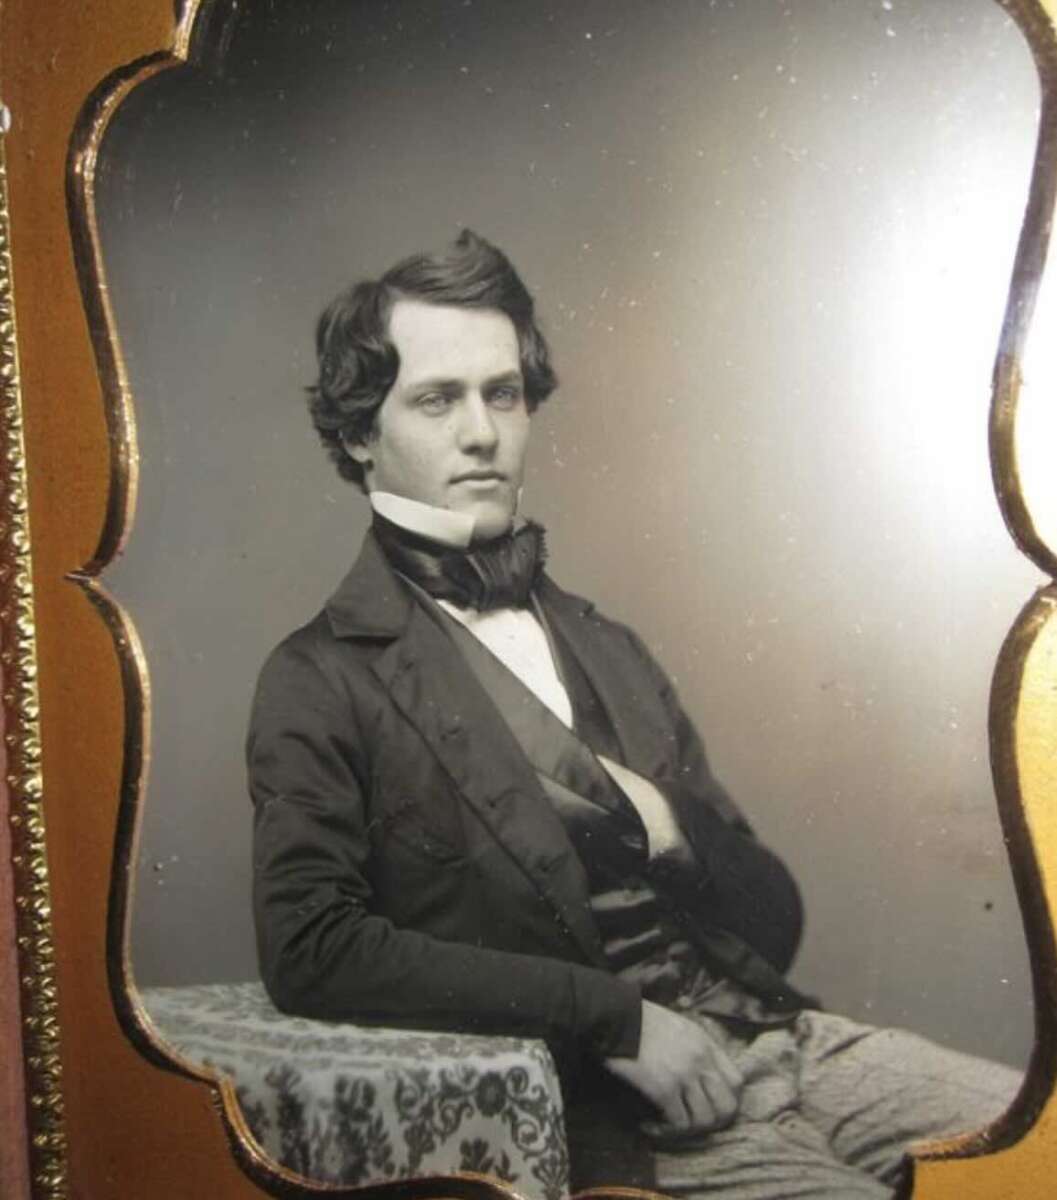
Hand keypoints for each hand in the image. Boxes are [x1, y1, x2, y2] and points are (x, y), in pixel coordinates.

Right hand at [603, 999, 743, 1132]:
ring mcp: (684, 1075)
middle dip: (713, 1121)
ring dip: (688, 1129)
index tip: (709, 1104)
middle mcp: (701, 1060)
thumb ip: (697, 1049)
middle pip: (728, 1106)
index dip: (727, 1098)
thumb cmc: (643, 1020)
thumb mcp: (680, 1026)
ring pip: (705, 1120)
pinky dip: (665, 1131)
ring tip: (669, 1126)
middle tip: (692, 1121)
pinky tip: (650, 1126)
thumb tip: (702, 1076)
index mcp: (706, 1043)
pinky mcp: (664, 1089)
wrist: (617, 1017)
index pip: (737, 1081)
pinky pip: (678, 1123)